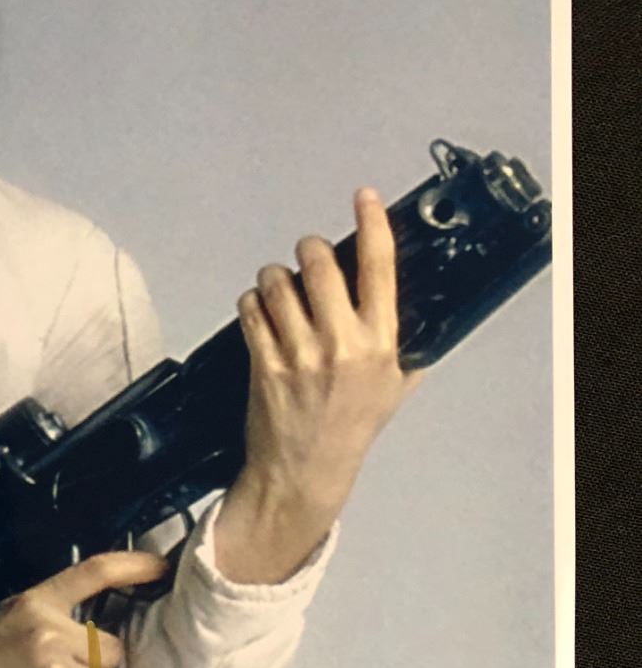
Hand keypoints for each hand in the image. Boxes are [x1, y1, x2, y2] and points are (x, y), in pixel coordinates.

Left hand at [219, 187, 425, 580]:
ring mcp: (300, 356)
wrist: (306, 470)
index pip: (380, 270)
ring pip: (278, 282)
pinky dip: (253, 302)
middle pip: (320, 264)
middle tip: (308, 255)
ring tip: (279, 290)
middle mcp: (342, 346)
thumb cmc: (351, 426)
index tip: (365, 196)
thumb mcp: (394, 386)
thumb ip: (406, 344)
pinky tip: (261, 312)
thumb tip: (415, 303)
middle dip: (310, 250)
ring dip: (275, 277)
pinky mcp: (264, 365)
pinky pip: (252, 310)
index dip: (373, 225)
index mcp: (380, 345)